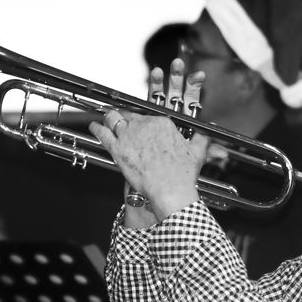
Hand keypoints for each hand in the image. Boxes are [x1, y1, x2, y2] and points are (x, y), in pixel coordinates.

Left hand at [89, 58, 208, 221]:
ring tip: (104, 116)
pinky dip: (96, 128)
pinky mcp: (118, 148)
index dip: (141, 116)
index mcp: (163, 122)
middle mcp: (145, 125)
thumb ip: (202, 139)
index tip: (139, 118)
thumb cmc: (182, 174)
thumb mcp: (197, 152)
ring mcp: (130, 135)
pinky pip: (103, 133)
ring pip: (113, 118)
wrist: (169, 188)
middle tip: (118, 115)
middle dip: (123, 114)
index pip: (147, 113)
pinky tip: (94, 126)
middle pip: (129, 113)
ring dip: (108, 116)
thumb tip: (208, 133)